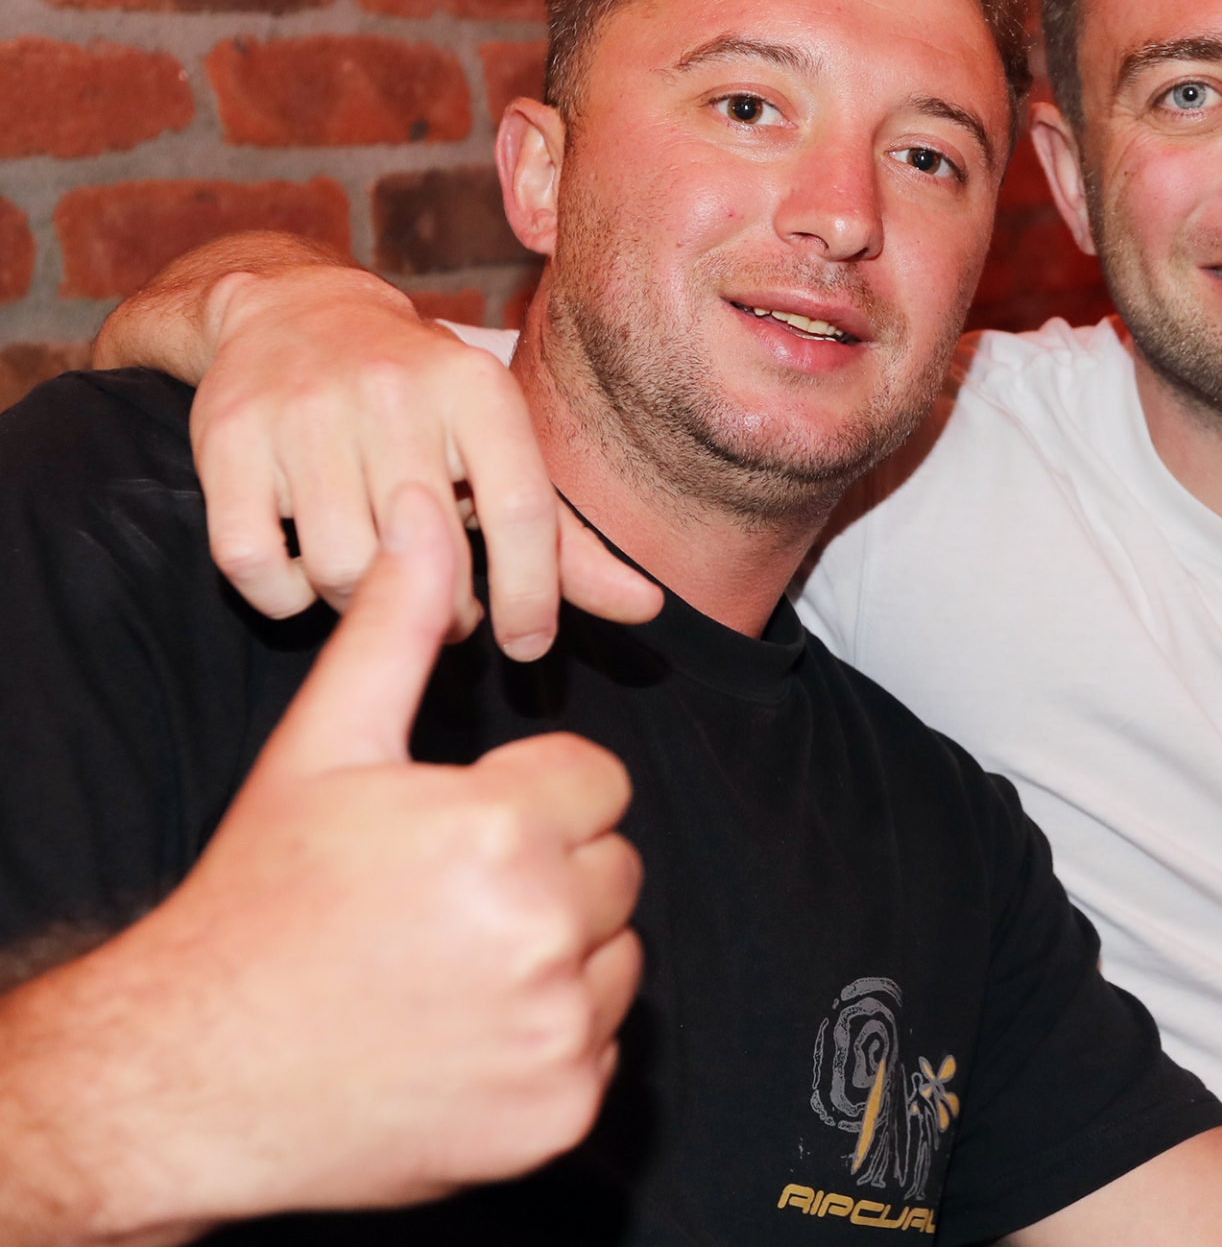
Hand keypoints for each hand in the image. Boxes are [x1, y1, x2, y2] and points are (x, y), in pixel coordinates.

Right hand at [6, 485, 643, 1236]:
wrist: (197, 1076)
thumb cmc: (261, 906)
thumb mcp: (322, 754)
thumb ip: (394, 632)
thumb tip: (426, 517)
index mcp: (502, 829)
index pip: (596, 782)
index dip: (530, 797)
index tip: (462, 828)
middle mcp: (544, 930)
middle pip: (614, 866)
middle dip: (550, 869)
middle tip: (450, 900)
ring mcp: (558, 1031)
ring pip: (618, 953)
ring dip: (561, 952)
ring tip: (453, 962)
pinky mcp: (561, 1110)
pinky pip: (604, 1042)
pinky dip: (554, 1038)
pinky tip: (465, 1032)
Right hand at [187, 260, 659, 656]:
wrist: (291, 311)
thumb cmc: (419, 400)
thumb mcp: (498, 446)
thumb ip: (566, 538)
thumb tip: (647, 609)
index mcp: (476, 388)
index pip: (524, 513)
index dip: (531, 596)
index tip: (528, 644)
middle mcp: (394, 392)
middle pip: (431, 557)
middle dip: (449, 613)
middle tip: (449, 614)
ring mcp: (305, 413)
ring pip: (343, 570)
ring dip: (362, 606)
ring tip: (380, 584)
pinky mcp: (227, 439)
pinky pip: (257, 567)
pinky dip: (283, 595)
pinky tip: (306, 575)